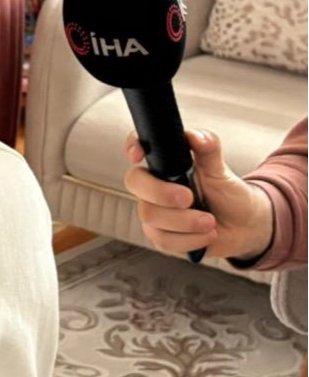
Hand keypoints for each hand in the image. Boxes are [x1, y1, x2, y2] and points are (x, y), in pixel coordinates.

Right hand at [123, 129, 273, 260]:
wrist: (244, 227)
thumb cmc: (229, 194)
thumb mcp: (221, 169)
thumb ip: (208, 148)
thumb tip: (194, 136)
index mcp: (164, 163)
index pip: (138, 145)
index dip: (132, 145)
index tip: (138, 155)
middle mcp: (153, 185)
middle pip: (135, 182)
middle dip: (161, 192)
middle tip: (189, 197)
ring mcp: (154, 211)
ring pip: (150, 215)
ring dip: (185, 221)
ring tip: (210, 222)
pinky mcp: (161, 236)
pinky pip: (162, 239)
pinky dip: (189, 239)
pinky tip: (205, 235)